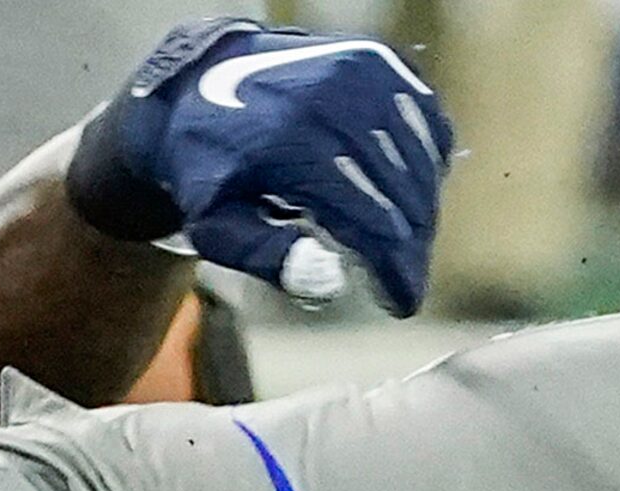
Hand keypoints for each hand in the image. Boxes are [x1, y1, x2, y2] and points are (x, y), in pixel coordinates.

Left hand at [66, 17, 455, 316]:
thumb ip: (268, 256)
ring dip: (422, 209)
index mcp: (293, 144)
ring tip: (408, 249)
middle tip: (406, 282)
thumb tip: (333, 283)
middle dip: (411, 247)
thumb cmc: (206, 167)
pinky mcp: (375, 59)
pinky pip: (423, 118)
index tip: (402, 304)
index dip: (394, 269)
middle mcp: (334, 99)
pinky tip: (410, 193)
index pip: (371, 220)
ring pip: (419, 156)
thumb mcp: (214, 224)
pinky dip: (425, 159)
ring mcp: (360, 72)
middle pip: (402, 191)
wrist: (195, 85)